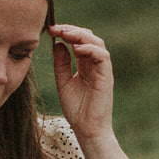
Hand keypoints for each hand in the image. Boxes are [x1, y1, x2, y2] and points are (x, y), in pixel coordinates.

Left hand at [49, 23, 112, 143]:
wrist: (87, 129)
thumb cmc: (77, 110)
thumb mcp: (63, 82)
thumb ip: (61, 64)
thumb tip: (57, 44)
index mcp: (85, 65)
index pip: (79, 41)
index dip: (66, 32)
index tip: (51, 30)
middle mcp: (95, 65)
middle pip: (89, 37)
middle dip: (72, 30)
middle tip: (56, 28)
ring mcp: (102, 70)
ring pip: (97, 43)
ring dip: (81, 35)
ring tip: (65, 34)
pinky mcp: (107, 76)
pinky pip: (102, 56)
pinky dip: (90, 49)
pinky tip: (76, 48)